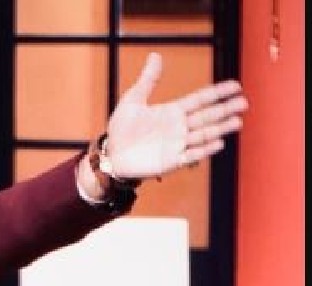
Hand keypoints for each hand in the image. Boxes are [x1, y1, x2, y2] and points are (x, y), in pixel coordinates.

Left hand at [102, 52, 247, 180]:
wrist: (111, 155)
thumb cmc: (121, 130)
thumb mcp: (133, 101)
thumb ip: (147, 80)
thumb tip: (155, 55)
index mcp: (172, 112)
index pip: (200, 99)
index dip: (217, 93)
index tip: (235, 86)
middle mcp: (179, 127)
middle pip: (207, 116)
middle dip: (225, 109)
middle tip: (243, 103)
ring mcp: (177, 145)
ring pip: (203, 134)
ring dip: (220, 128)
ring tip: (237, 121)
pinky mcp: (171, 161)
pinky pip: (191, 155)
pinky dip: (204, 149)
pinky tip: (218, 142)